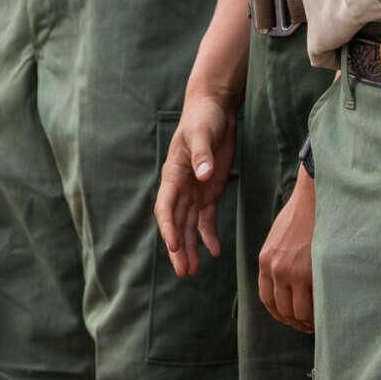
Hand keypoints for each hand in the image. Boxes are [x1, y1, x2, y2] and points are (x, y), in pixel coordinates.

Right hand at [156, 92, 237, 275]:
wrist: (214, 108)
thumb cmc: (204, 117)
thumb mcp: (202, 132)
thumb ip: (202, 154)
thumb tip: (203, 175)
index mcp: (173, 173)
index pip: (166, 206)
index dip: (168, 227)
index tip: (174, 246)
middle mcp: (180, 186)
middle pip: (176, 223)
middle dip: (179, 247)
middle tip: (184, 271)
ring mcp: (194, 191)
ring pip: (189, 225)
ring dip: (190, 247)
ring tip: (193, 271)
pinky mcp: (209, 191)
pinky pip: (206, 219)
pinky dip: (209, 235)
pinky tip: (214, 251)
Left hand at [257, 168, 314, 332]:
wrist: (316, 195)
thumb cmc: (303, 212)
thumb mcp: (279, 236)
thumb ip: (278, 258)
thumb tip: (285, 280)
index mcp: (266, 260)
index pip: (267, 299)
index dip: (280, 313)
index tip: (291, 317)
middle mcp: (275, 269)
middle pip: (282, 309)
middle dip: (295, 320)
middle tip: (309, 324)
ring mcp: (292, 272)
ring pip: (298, 312)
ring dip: (307, 321)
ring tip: (319, 321)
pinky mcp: (310, 273)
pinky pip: (312, 305)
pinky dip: (318, 314)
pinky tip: (326, 313)